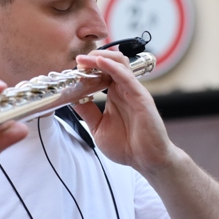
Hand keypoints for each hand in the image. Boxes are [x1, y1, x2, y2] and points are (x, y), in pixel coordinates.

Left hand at [71, 50, 180, 176]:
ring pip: (119, 63)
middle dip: (92, 58)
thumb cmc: (127, 146)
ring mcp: (133, 91)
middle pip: (110, 62)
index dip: (87, 67)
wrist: (146, 160)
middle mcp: (123, 89)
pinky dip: (112, 67)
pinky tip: (100, 62)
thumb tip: (71, 99)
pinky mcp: (141, 96)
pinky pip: (126, 76)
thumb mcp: (98, 127)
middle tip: (77, 60)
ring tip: (85, 59)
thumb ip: (87, 112)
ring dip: (101, 57)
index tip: (72, 68)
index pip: (101, 72)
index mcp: (114, 95)